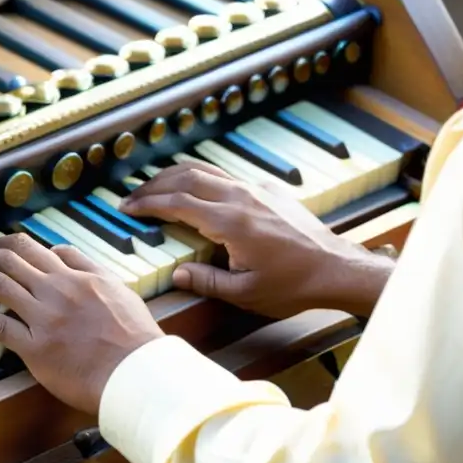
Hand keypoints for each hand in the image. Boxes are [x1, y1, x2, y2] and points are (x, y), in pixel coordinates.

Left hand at [0, 234, 163, 416]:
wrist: (137, 373)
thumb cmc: (132, 336)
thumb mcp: (116, 287)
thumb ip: (86, 266)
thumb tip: (58, 251)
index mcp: (75, 275)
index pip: (29, 247)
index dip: (2, 246)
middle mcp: (57, 290)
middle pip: (7, 260)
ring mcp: (45, 318)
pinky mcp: (36, 348)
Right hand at [121, 161, 394, 317]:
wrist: (336, 268)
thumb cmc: (293, 285)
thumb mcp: (245, 293)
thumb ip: (206, 281)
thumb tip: (177, 274)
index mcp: (229, 223)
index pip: (176, 203)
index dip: (147, 204)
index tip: (127, 208)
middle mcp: (240, 198)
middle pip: (185, 177)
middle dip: (153, 184)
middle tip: (133, 196)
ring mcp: (255, 190)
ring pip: (205, 169)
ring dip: (175, 175)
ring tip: (156, 187)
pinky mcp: (268, 190)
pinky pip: (226, 175)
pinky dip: (202, 177)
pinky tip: (195, 190)